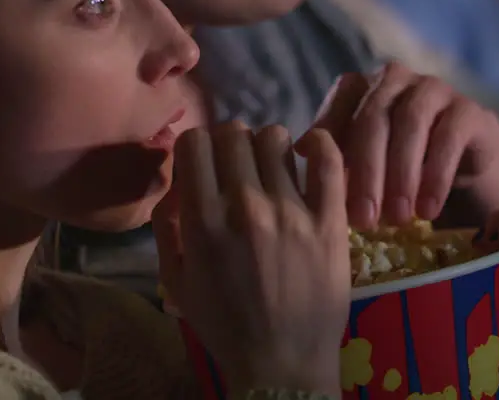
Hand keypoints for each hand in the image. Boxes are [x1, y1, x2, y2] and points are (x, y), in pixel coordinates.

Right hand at [153, 123, 348, 396]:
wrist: (282, 363)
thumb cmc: (225, 326)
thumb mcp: (176, 283)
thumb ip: (167, 228)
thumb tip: (177, 184)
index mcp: (203, 222)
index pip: (195, 142)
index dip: (196, 148)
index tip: (204, 165)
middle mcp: (245, 206)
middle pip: (233, 134)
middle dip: (229, 145)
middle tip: (237, 167)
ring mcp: (292, 210)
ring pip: (275, 139)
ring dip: (266, 146)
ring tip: (271, 168)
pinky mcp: (330, 219)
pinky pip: (328, 159)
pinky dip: (317, 142)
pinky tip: (307, 151)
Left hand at [312, 63, 498, 229]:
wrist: (479, 193)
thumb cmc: (408, 184)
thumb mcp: (368, 176)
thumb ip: (336, 163)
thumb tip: (300, 157)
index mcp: (365, 90)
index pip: (340, 105)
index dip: (330, 144)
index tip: (321, 187)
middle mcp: (398, 81)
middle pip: (373, 116)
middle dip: (365, 169)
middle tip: (363, 218)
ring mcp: (437, 91)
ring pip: (410, 120)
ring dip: (401, 172)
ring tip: (398, 218)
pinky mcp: (472, 111)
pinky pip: (450, 135)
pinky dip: (436, 174)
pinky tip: (429, 209)